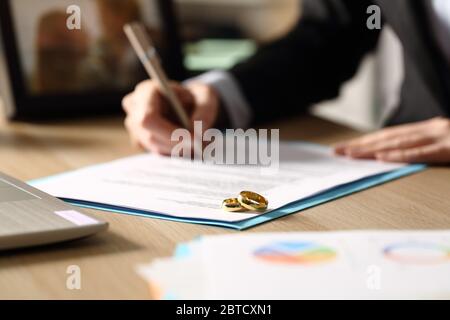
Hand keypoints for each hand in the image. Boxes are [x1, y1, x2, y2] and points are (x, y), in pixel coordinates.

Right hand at [122, 80, 219, 154]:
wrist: (189, 103)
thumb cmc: (196, 96)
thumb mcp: (206, 97)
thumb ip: (205, 112)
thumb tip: (197, 133)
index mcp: (146, 91)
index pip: (148, 118)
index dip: (170, 133)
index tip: (193, 139)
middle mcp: (134, 107)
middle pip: (150, 137)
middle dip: (177, 144)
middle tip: (199, 144)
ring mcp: (134, 126)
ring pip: (155, 147)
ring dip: (178, 148)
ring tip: (195, 139)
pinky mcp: (139, 140)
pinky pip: (157, 152)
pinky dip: (175, 151)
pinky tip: (185, 141)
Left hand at [334, 117, 449, 163]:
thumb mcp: (446, 142)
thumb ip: (425, 145)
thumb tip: (400, 153)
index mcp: (427, 128)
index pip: (389, 135)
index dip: (365, 141)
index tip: (346, 147)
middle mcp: (429, 129)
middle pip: (387, 138)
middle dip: (359, 145)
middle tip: (337, 151)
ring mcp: (438, 137)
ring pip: (398, 143)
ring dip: (372, 149)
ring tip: (350, 154)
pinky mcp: (448, 148)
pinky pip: (420, 153)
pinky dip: (399, 155)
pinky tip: (382, 158)